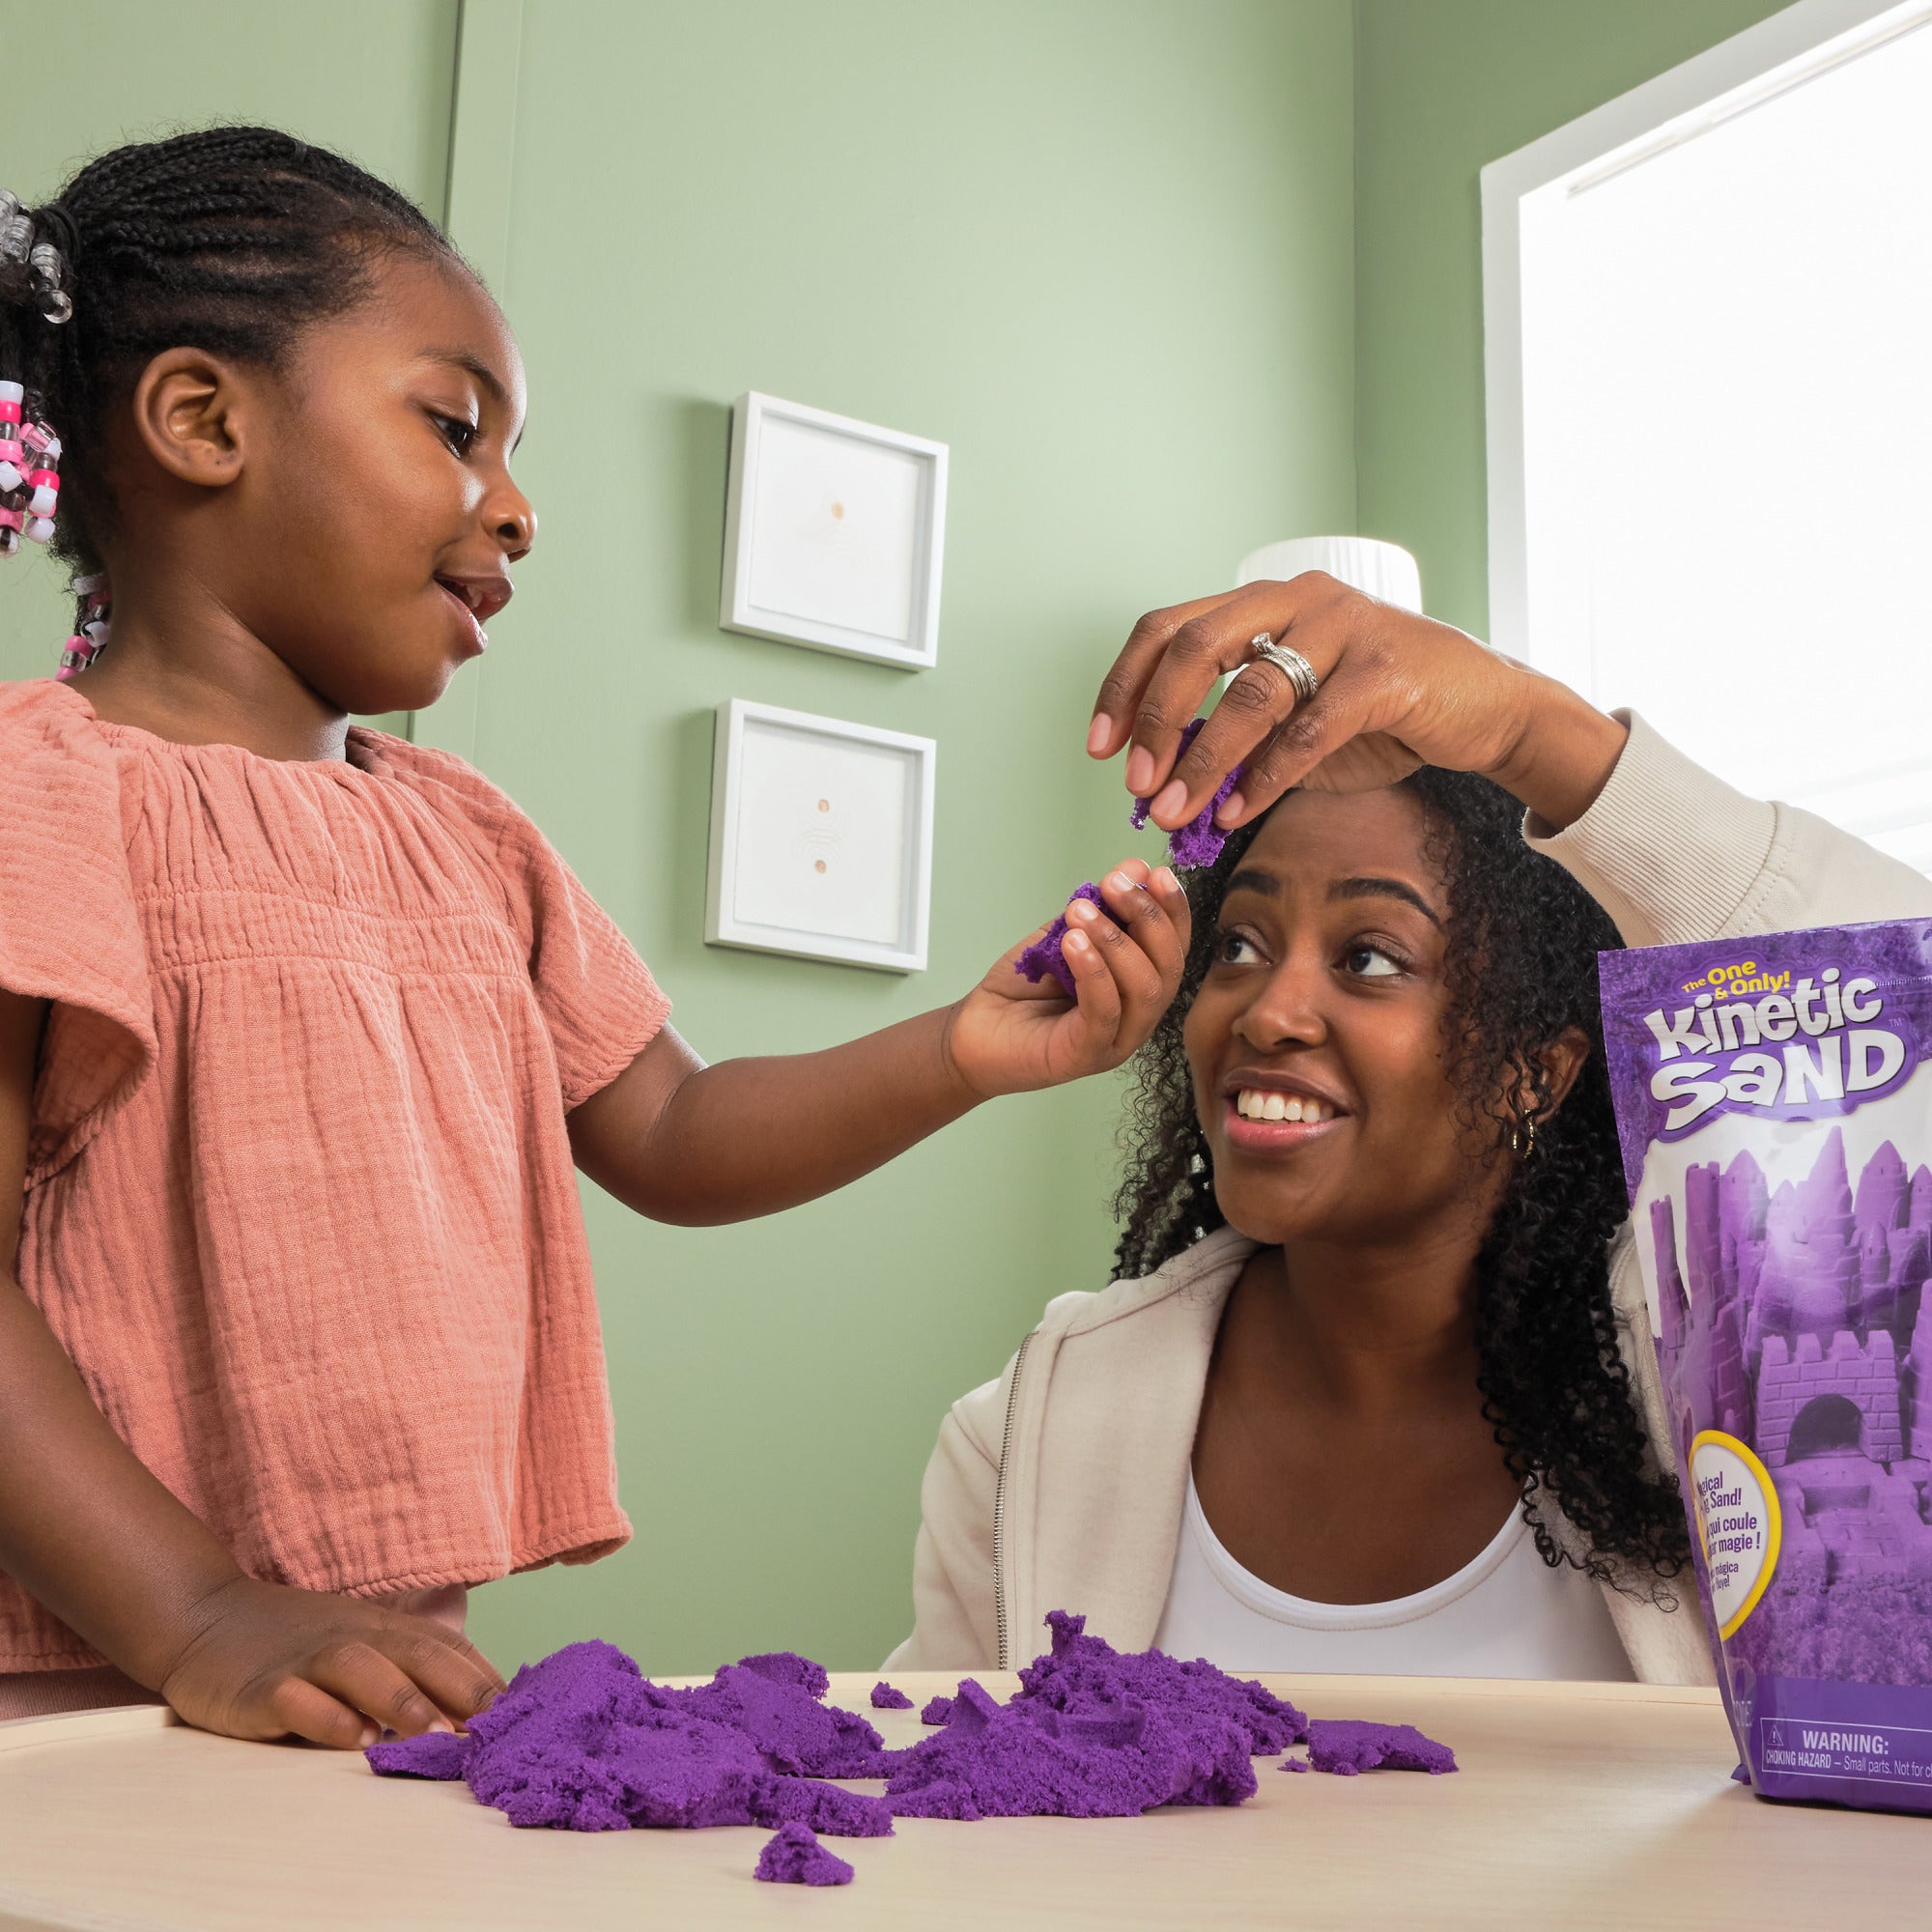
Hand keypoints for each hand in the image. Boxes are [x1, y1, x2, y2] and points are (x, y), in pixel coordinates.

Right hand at [157, 1574, 505, 1747]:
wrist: (206, 1616)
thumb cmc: (297, 1640)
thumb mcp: (360, 1642)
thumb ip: (407, 1668)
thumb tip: (471, 1707)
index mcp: (384, 1630)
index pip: (447, 1649)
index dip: (485, 1680)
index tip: (524, 1713)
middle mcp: (354, 1638)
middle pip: (417, 1654)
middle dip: (461, 1689)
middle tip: (497, 1728)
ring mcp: (308, 1660)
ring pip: (363, 1669)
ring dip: (402, 1701)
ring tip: (435, 1737)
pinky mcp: (262, 1687)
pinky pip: (297, 1699)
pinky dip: (325, 1716)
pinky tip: (351, 1739)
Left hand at [943, 859, 1191, 1098]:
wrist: (972, 1034)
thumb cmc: (1022, 989)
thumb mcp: (1064, 935)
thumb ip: (1099, 908)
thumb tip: (1136, 868)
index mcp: (1139, 986)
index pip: (1175, 947)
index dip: (1173, 909)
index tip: (1157, 872)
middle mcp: (1138, 1017)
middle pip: (1168, 967)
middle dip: (1146, 917)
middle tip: (1111, 884)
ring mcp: (1116, 1041)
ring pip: (1143, 990)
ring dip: (1116, 941)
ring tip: (1080, 911)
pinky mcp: (1085, 1056)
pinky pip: (1104, 1013)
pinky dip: (1094, 972)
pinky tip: (1073, 942)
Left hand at [1087, 573, 1627, 835]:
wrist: (1484, 709)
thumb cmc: (1381, 714)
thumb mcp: (1292, 725)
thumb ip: (1233, 742)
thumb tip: (1164, 788)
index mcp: (1264, 603)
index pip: (1169, 628)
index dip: (1125, 686)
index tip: (1099, 745)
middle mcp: (1297, 599)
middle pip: (1195, 646)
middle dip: (1155, 721)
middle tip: (1136, 783)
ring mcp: (1345, 626)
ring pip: (1252, 691)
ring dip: (1205, 761)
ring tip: (1178, 812)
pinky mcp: (1388, 670)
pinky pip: (1310, 728)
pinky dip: (1267, 777)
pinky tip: (1240, 813)